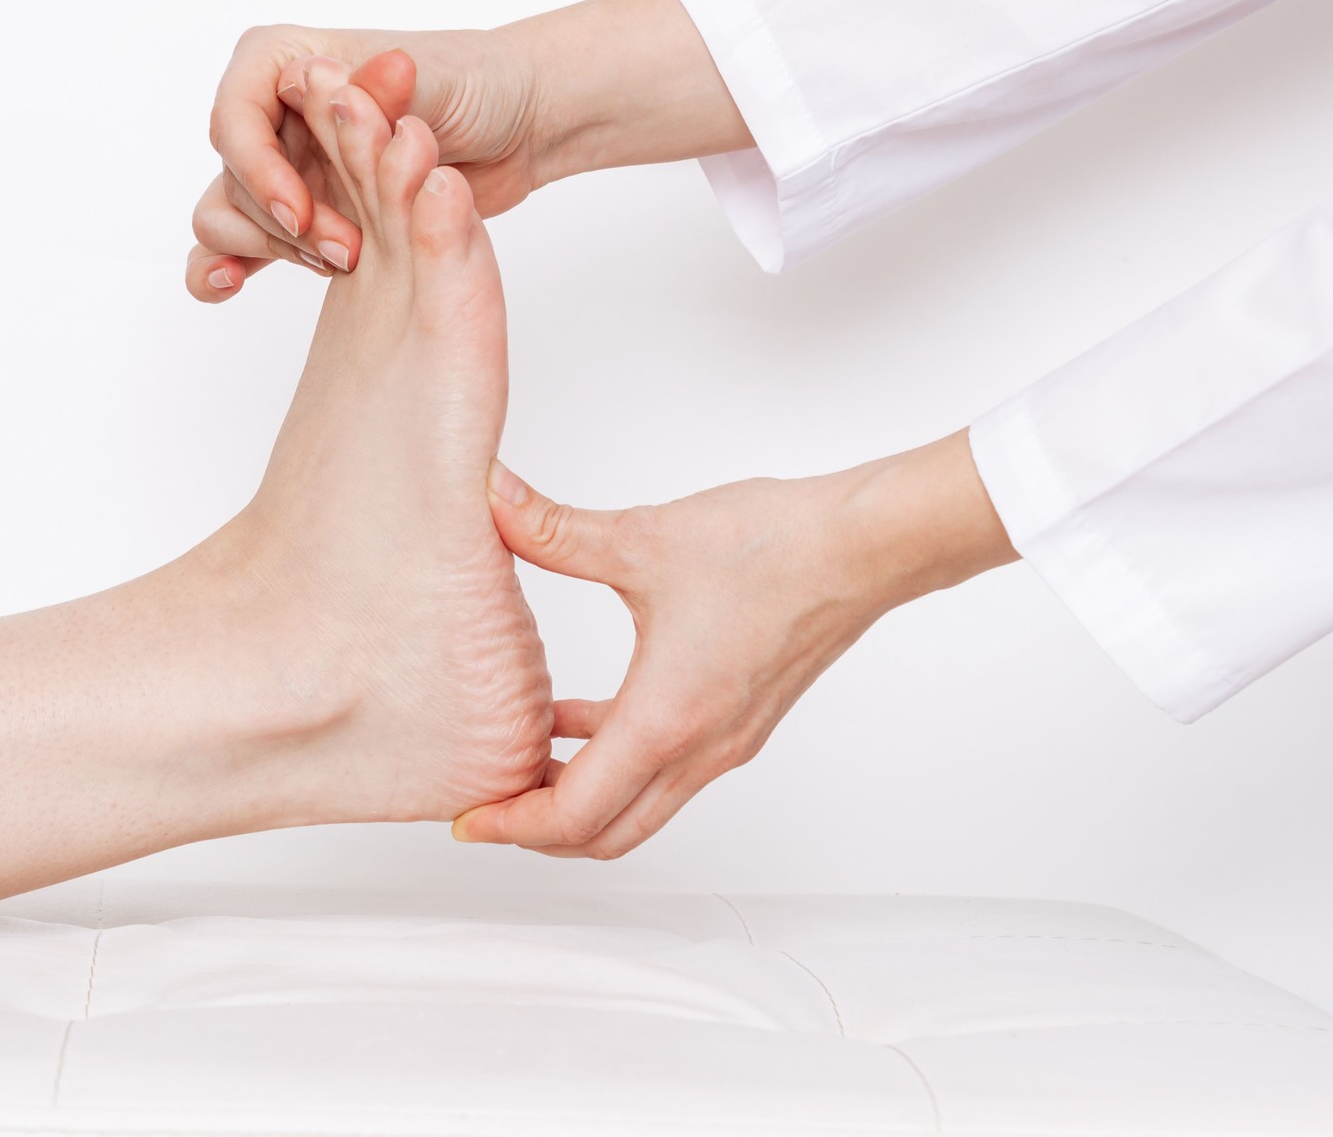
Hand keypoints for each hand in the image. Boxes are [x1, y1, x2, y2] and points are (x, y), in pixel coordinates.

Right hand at [186, 27, 544, 300]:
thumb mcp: (434, 80)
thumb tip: (320, 78)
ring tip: (337, 263)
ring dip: (268, 249)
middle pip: (231, 177)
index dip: (258, 172)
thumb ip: (374, 89)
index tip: (298, 212)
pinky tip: (230, 287)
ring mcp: (286, 163)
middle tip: (346, 250)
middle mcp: (275, 111)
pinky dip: (225, 266)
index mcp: (288, 61)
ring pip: (228, 214)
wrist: (515, 127)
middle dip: (280, 222)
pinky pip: (239, 242)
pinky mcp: (301, 211)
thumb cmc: (476, 84)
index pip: (234, 119)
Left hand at [454, 431, 1017, 858]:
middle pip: (606, 835)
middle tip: (486, 806)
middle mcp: (699, 750)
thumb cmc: (772, 548)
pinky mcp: (740, 722)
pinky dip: (614, 763)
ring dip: (578, 800)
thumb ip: (553, 529)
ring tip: (521, 764)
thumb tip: (489, 498)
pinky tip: (577, 716)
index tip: (467, 818)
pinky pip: (663, 769)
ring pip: (638, 808)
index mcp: (666, 721)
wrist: (865, 545)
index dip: (511, 826)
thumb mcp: (642, 538)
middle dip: (537, 831)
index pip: (573, 815)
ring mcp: (725, 743)